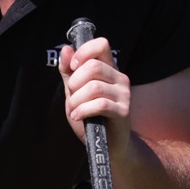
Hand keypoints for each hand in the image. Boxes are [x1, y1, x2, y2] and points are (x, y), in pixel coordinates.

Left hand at [58, 36, 130, 157]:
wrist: (106, 143)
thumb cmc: (91, 115)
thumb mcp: (75, 91)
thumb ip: (69, 71)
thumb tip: (66, 49)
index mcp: (109, 68)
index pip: (101, 44)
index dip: (84, 52)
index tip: (73, 67)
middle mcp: (120, 77)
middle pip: (93, 66)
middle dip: (74, 82)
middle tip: (72, 95)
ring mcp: (124, 94)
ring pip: (94, 87)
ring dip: (76, 100)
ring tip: (74, 109)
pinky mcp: (124, 111)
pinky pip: (100, 105)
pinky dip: (83, 110)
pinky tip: (78, 117)